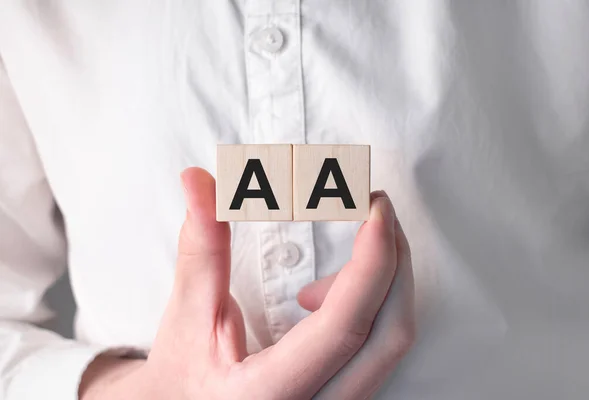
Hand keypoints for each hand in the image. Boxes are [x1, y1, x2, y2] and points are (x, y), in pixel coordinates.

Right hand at [79, 168, 413, 399]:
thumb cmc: (181, 377)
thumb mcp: (188, 316)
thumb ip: (202, 247)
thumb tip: (198, 182)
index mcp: (271, 394)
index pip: (344, 326)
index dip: (370, 261)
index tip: (375, 210)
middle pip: (390, 335)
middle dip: (392, 262)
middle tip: (373, 213)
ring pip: (391, 343)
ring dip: (378, 286)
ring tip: (314, 286)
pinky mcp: (346, 396)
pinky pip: (381, 349)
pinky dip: (371, 308)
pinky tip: (325, 304)